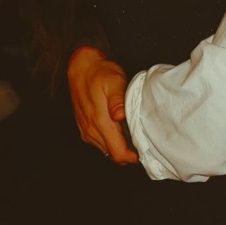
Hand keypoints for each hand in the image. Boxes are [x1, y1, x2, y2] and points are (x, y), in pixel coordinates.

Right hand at [67, 46, 138, 163]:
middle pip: (112, 154)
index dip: (132, 157)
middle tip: (142, 144)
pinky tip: (119, 131)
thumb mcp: (114, 81)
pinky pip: (98, 142)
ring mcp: (86, 129)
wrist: (81, 67)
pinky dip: (110, 141)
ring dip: (119, 147)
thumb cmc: (100, 73)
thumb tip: (120, 117)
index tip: (144, 150)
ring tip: (133, 137)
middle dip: (128, 154)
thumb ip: (117, 100)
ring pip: (105, 150)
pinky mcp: (84, 127)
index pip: (117, 153)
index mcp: (100, 121)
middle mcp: (91, 129)